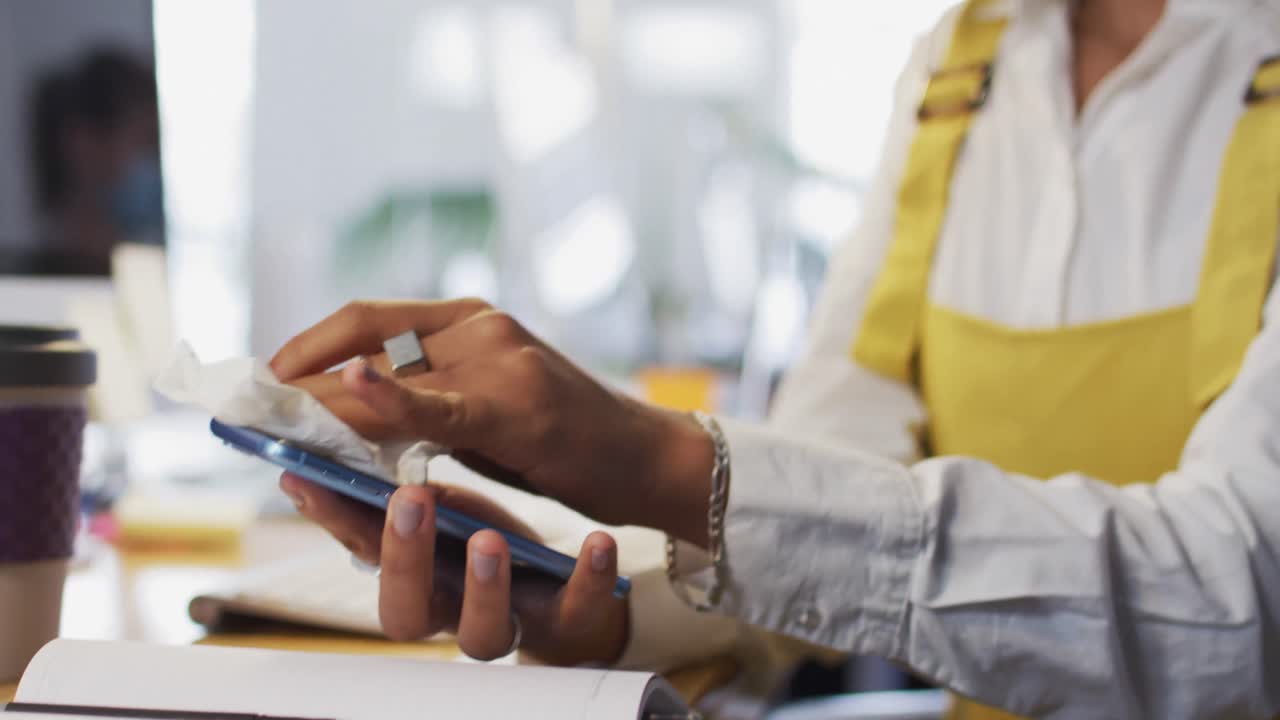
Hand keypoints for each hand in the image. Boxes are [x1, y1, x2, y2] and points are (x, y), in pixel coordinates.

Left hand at [271, 300, 715, 545]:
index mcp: (472, 318)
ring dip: (323, 398)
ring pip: (390, 372)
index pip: (370, 317)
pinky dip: (388, 399)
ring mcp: (501, 358)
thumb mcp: (489, 405)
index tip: (263, 376)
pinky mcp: (517, 406)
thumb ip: (429, 398)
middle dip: (301, 376)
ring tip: (275, 422)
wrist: (645, 458)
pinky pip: (438, 404)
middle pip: (368, 339)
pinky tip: (348, 394)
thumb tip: (351, 416)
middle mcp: (481, 324)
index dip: (308, 342)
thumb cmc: (565, 439)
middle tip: (251, 405)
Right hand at [279, 473, 629, 664]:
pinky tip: (596, 541)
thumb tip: (323, 444)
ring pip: (484, 631)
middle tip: (410, 501)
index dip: (334, 522)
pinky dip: (588, 578)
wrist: (565, 589)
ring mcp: (510, 621)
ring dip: (483, 586)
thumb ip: (391, 498)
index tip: (309, 476)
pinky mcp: (568, 619)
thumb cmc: (483, 543)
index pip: (361, 555)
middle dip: (404, 560)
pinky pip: (579, 609)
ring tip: (489, 539)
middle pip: (407, 613)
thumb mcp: (438, 515)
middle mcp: (450, 610)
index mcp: (413, 578)